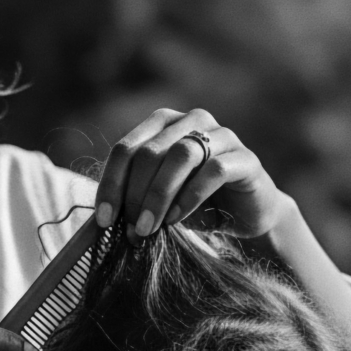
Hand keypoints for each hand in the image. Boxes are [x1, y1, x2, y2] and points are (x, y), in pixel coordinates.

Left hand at [94, 107, 286, 241]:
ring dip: (159, 195)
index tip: (104, 220)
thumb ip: (133, 201)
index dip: (111, 184)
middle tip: (132, 229)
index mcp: (163, 124)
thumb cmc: (194, 206)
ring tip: (150, 228)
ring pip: (181, 155)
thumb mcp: (157, 202)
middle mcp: (191, 121)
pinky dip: (190, 196)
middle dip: (135, 195)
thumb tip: (104, 221)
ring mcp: (222, 135)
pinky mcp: (245, 158)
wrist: (245, 217)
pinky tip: (177, 219)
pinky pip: (214, 170)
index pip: (125, 149)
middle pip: (150, 152)